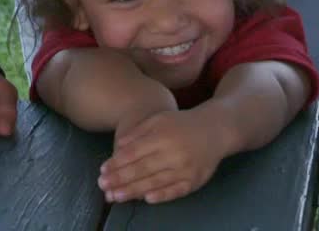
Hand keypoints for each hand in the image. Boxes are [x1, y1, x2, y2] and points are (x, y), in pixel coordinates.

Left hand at [98, 108, 228, 203]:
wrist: (216, 129)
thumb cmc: (182, 124)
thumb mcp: (159, 119)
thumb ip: (138, 132)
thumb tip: (118, 148)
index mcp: (163, 135)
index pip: (134, 152)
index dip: (117, 162)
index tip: (102, 170)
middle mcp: (174, 152)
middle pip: (142, 168)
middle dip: (120, 179)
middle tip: (103, 186)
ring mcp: (186, 167)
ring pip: (155, 182)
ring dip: (133, 191)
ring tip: (115, 196)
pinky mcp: (195, 180)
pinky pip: (176, 190)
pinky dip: (161, 196)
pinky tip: (146, 199)